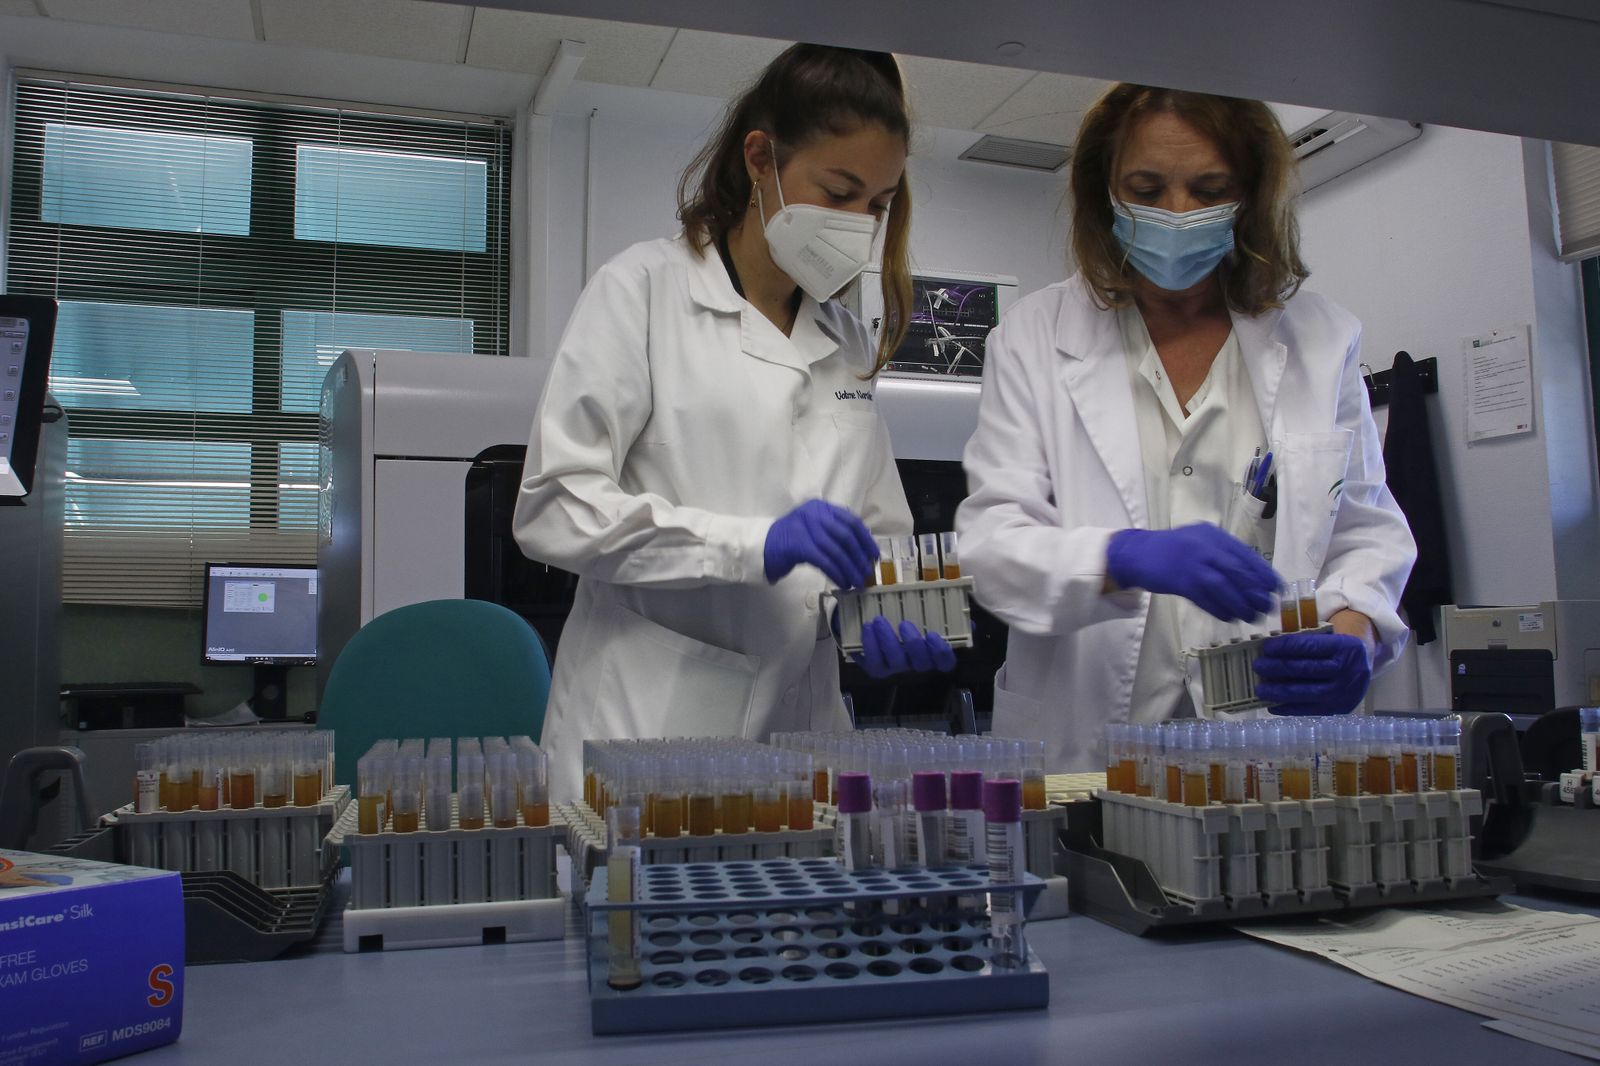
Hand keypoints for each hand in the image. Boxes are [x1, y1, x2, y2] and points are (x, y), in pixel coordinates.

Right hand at [764, 500, 877, 587]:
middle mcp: (813, 513)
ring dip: (850, 568)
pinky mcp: (798, 545)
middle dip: (859, 556)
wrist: (760, 548)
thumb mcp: (813, 530)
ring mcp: (805, 527)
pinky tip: (842, 582)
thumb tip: (861, 552)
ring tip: (856, 582)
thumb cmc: (790, 542)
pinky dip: (837, 573)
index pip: (850, 520)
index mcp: (820, 507)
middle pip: (846, 534)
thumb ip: (833, 533)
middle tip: (866, 573)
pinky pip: (824, 561)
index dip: (865, 539)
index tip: (873, 555)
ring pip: (836, 550)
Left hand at [852, 617, 956, 678]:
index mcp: (932, 652)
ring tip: (878, 621)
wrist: (874, 621)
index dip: (941, 652)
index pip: (945, 662)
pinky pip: (873, 662)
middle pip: (920, 663)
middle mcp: (915, 663)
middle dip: (913, 644)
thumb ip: (949, 616)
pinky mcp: (875, 666)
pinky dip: (869, 645)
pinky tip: (867, 628)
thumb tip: (971, 624)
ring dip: (887, 641)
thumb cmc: (907, 616)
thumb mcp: (928, 613)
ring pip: (895, 662)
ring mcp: (895, 667)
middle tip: (904, 624)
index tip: (933, 634)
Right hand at [1105, 523, 1278, 621]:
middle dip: (1255, 592)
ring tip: (1251, 616)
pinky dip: (1219, 609)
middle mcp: (1204, 547)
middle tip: (1267, 607)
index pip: (1245, 555)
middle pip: (1237, 572)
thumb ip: (1222, 553)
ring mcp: (1191, 563)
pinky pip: (1204, 598)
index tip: (1276, 589)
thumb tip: (1252, 576)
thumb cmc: (1172, 549)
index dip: (1263, 574)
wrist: (1137, 553)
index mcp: (1213, 535)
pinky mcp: (1179, 581)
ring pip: (1223, 587)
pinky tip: (1228, 617)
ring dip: (1240, 604)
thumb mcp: (1200, 540)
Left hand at [1254, 632, 1371, 714]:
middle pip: (1306, 669)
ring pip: (1306, 692)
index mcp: (1344, 647)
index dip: (1286, 647)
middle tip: (1257, 666)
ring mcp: (1343, 692)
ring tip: (1260, 689)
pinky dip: (1288, 708)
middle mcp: (1347, 670)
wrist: (1362, 670)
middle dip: (1278, 668)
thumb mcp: (1330, 640)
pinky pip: (1308, 710)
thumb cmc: (1336, 652)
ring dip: (1279, 691)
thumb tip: (1269, 651)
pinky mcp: (1338, 709)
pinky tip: (1272, 705)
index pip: (1310, 646)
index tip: (1267, 648)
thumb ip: (1306, 643)